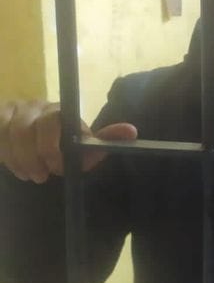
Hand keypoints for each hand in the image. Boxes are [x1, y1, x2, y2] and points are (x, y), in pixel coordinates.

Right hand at [0, 100, 136, 183]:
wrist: (36, 147)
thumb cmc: (64, 147)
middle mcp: (36, 106)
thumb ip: (104, 141)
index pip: (54, 120)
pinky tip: (17, 167)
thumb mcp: (83, 148)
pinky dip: (7, 157)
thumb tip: (131, 131)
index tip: (58, 169)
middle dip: (35, 158)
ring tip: (32, 174)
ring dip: (20, 161)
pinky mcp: (0, 118)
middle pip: (26, 130)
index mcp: (60, 110)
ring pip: (10, 136)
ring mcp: (15, 110)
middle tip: (42, 176)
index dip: (52, 148)